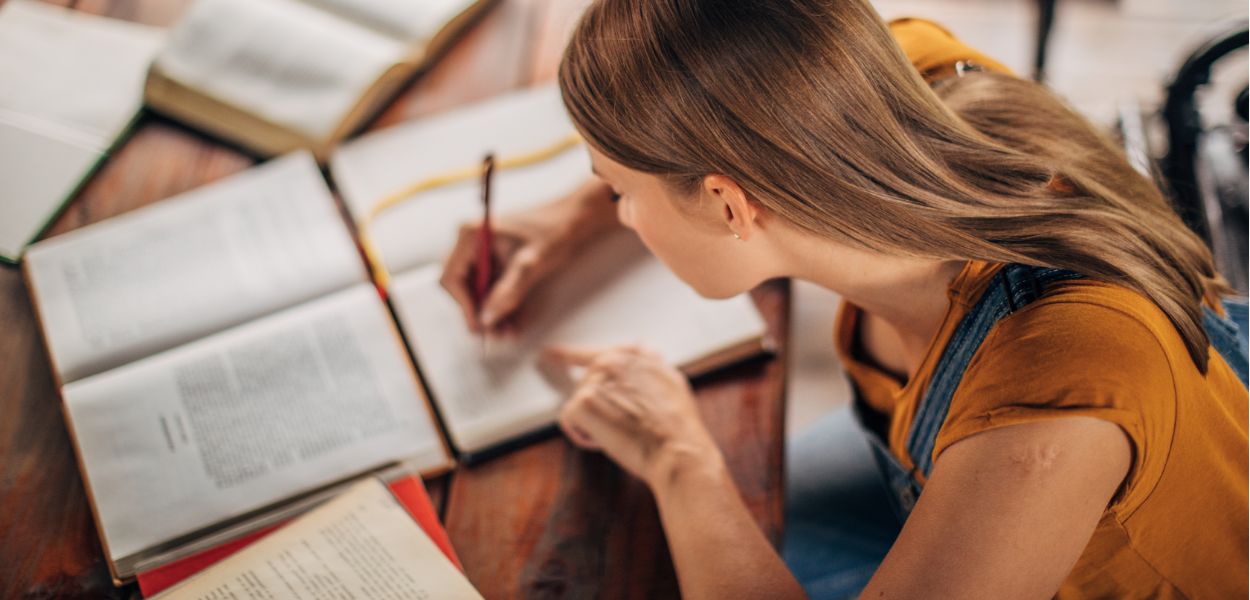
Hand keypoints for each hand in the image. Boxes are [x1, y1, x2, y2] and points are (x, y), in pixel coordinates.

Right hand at [440, 178, 618, 334]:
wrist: (573, 220)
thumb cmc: (553, 232)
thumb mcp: (530, 264)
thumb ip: (508, 292)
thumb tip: (486, 319)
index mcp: (471, 234)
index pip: (452, 277)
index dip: (463, 305)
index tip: (480, 326)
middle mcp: (470, 241)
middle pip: (462, 286)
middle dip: (479, 312)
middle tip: (496, 335)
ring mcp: (481, 251)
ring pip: (477, 290)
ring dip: (491, 313)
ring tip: (508, 332)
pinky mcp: (494, 260)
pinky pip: (490, 287)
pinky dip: (501, 304)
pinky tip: (514, 320)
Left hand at [546, 344, 723, 487]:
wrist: (677, 450)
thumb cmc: (677, 424)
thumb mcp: (672, 381)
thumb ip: (650, 361)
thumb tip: (641, 343)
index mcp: (629, 356)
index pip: (591, 353)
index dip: (569, 355)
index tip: (548, 354)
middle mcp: (610, 362)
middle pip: (585, 387)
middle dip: (599, 410)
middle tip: (624, 426)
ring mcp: (595, 381)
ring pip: (578, 406)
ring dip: (594, 424)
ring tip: (622, 433)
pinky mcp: (583, 403)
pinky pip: (569, 421)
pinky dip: (583, 436)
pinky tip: (606, 441)